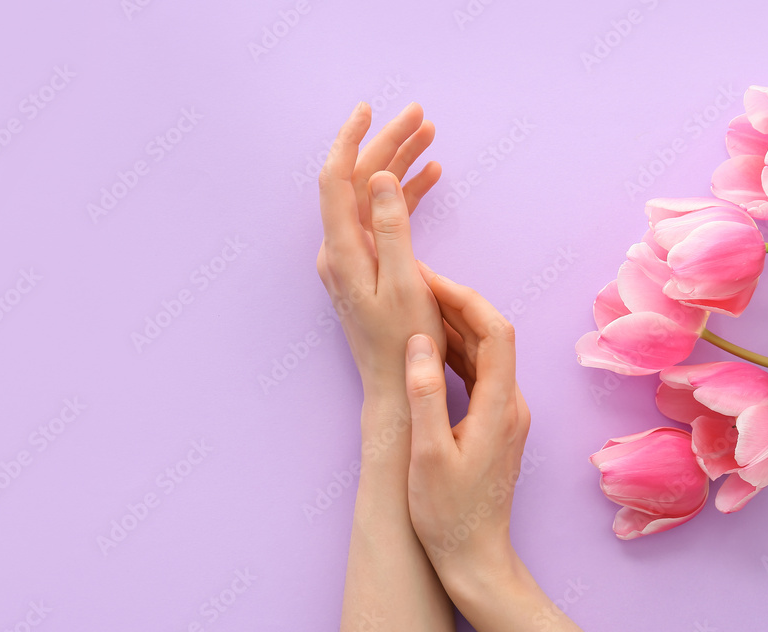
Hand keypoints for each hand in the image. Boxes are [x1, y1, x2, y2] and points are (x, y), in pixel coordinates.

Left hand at [317, 102, 446, 396]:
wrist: (396, 385)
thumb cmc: (404, 343)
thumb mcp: (404, 283)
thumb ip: (391, 229)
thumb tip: (380, 179)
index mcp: (342, 252)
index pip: (336, 180)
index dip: (351, 140)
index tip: (369, 109)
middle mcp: (339, 250)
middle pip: (358, 182)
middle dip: (388, 145)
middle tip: (421, 116)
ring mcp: (352, 258)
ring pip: (373, 197)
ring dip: (399, 166)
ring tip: (431, 137)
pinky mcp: (367, 267)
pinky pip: (384, 220)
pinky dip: (405, 197)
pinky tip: (431, 177)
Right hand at [404, 265, 530, 581]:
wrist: (475, 558)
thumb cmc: (447, 515)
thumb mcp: (426, 455)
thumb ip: (425, 395)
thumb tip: (420, 341)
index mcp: (501, 407)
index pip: (494, 331)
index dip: (463, 297)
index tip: (427, 279)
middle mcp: (512, 404)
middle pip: (492, 335)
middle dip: (456, 302)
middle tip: (415, 282)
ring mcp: (507, 413)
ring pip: (486, 352)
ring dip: (454, 325)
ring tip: (416, 305)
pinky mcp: (496, 423)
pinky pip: (479, 372)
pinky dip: (454, 352)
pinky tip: (427, 346)